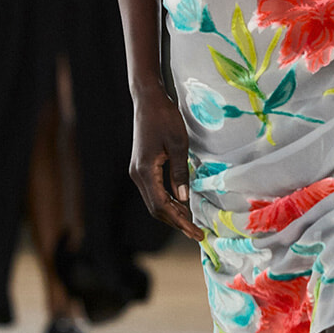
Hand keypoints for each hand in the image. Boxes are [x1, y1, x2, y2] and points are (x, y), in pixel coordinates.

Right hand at [130, 83, 203, 240]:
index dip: (180, 221)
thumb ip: (180, 172)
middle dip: (176, 222)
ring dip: (172, 213)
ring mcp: (137, 171)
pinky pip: (154, 191)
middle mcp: (137, 174)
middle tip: (196, 233)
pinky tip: (181, 204)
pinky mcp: (141, 167)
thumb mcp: (178, 144)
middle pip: (155, 208)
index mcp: (145, 171)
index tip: (196, 232)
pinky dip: (167, 201)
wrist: (148, 100)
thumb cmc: (164, 117)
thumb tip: (184, 198)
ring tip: (191, 223)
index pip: (162, 205)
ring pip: (154, 201)